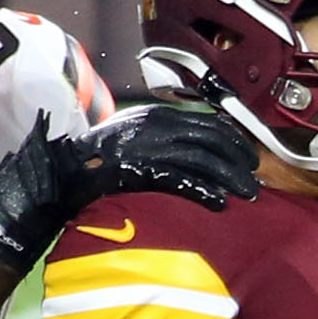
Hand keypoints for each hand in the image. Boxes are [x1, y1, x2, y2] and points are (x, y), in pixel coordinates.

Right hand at [53, 101, 260, 213]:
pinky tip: (219, 203)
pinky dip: (203, 192)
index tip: (248, 157)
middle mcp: (157, 127)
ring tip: (246, 194)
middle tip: (254, 179)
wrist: (64, 168)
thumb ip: (164, 136)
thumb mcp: (136, 133)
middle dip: (238, 160)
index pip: (208, 123)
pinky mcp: (140, 171)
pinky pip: (180, 180)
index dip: (234, 141)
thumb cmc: (98, 157)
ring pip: (202, 161)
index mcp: (157, 115)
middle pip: (211, 141)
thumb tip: (196, 150)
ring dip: (229, 179)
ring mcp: (148, 148)